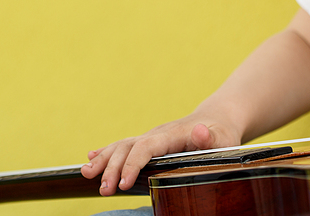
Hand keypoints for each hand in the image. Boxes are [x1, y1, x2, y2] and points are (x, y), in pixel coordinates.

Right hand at [80, 116, 240, 195]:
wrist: (218, 120)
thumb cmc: (221, 133)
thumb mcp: (223, 138)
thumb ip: (210, 138)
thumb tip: (199, 131)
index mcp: (171, 134)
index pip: (146, 147)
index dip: (132, 164)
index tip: (122, 183)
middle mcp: (157, 134)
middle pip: (128, 147)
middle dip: (111, 167)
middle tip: (103, 189)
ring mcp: (151, 138)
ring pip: (121, 146)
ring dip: (103, 160)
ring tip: (86, 174)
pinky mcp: (149, 143)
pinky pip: (124, 146)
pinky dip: (106, 152)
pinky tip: (91, 158)